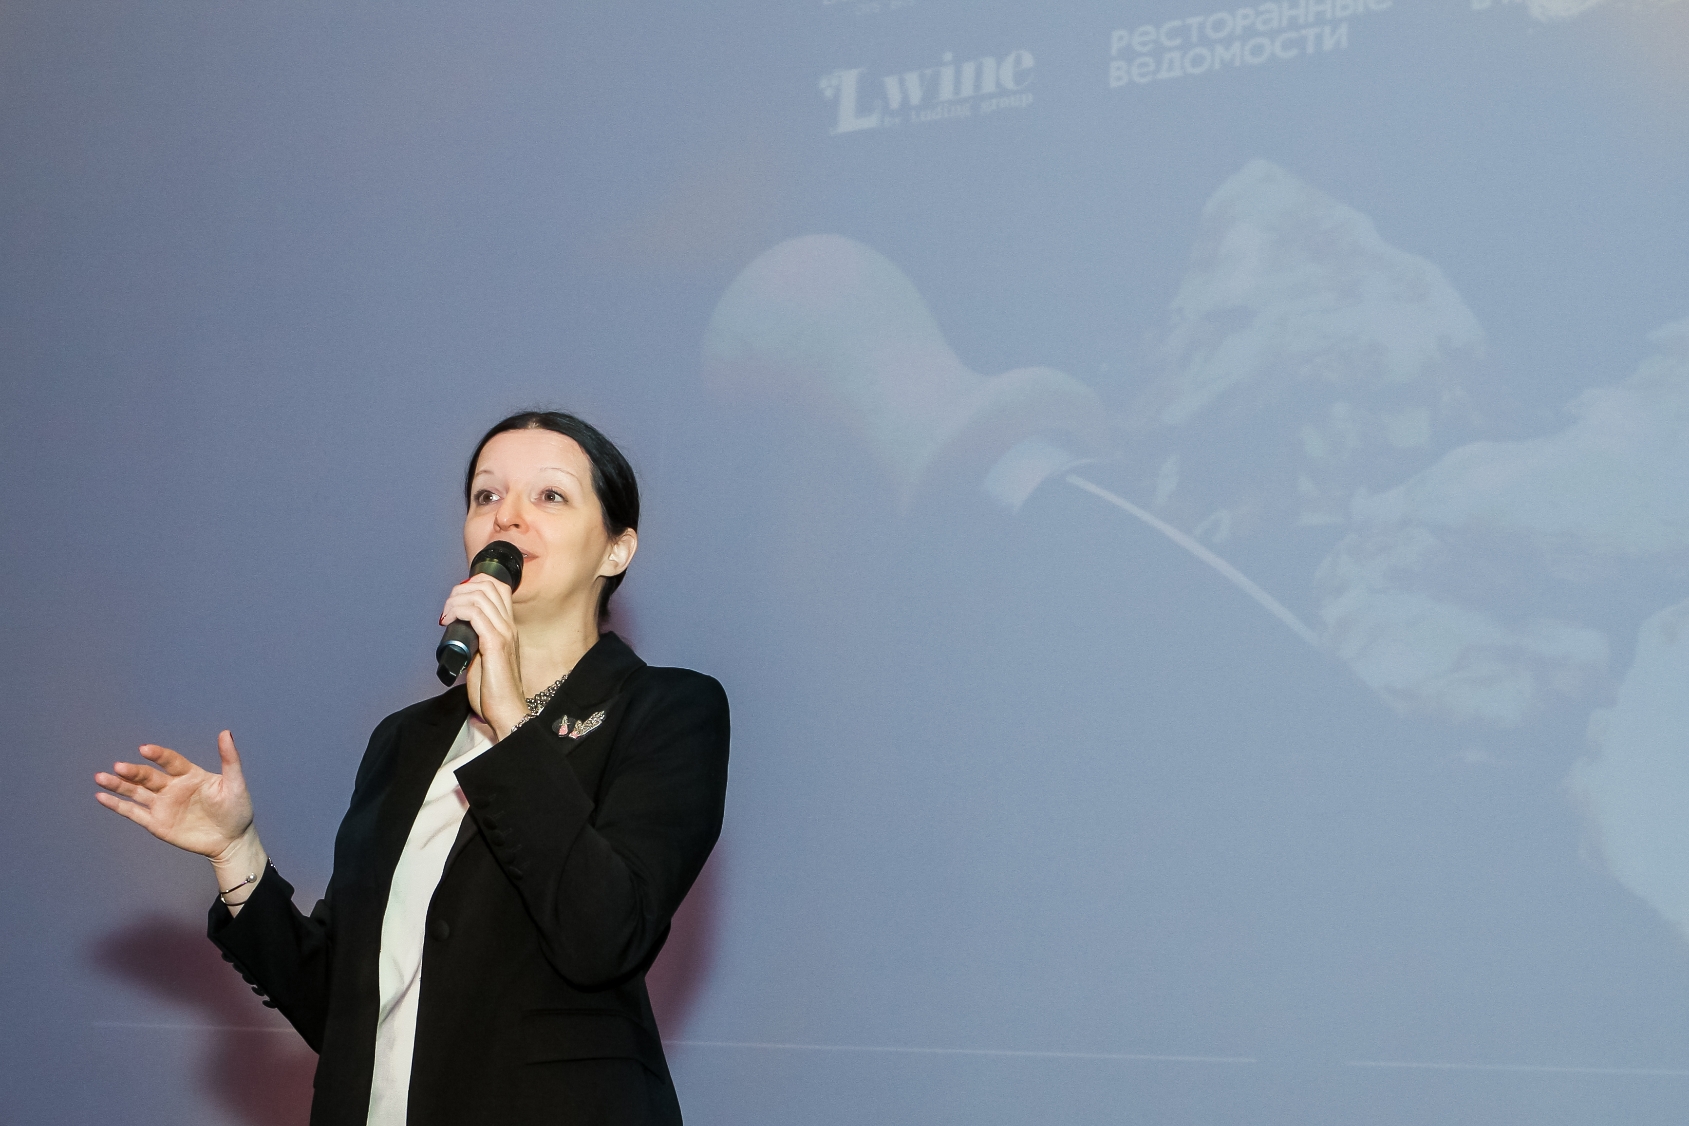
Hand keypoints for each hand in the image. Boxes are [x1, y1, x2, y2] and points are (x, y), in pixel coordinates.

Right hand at [95, 731, 255, 859]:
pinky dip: (117, 805)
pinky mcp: (156, 823)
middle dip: (133, 772)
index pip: (170, 761)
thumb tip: (225, 732)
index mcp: (190, 774)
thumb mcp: (235, 783)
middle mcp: (172, 787)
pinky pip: (133, 812)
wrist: (232, 840)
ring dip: (118, 785)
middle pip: (148, 776)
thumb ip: (230, 759)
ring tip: (100, 777)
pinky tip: (101, 796)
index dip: (158, 755)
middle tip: (119, 767)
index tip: (144, 749)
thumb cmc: (238, 810)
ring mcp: (162, 805)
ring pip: (136, 792)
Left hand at [441, 573, 525, 737]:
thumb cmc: (493, 690)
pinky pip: (475, 614)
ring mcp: (503, 634)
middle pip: (488, 586)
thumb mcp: (483, 658)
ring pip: (480, 596)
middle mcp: (508, 626)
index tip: (455, 600)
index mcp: (507, 627)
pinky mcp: (495, 644)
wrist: (506, 711)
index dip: (473, 584)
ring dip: (455, 600)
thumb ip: (475, 642)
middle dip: (460, 589)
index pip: (497, 587)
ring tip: (445, 615)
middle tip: (446, 607)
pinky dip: (457, 611)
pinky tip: (448, 621)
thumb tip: (456, 633)